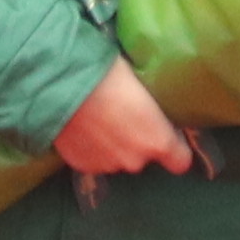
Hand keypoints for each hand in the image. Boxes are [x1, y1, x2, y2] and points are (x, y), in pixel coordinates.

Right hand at [55, 60, 198, 186]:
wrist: (60, 84)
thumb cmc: (108, 73)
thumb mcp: (141, 82)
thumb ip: (150, 107)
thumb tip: (151, 108)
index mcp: (157, 140)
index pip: (180, 161)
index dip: (174, 149)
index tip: (166, 134)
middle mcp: (135, 160)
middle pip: (143, 156)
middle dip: (137, 140)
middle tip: (123, 115)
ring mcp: (107, 166)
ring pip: (117, 158)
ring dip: (113, 144)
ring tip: (99, 118)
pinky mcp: (82, 165)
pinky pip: (94, 158)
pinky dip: (91, 147)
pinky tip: (83, 126)